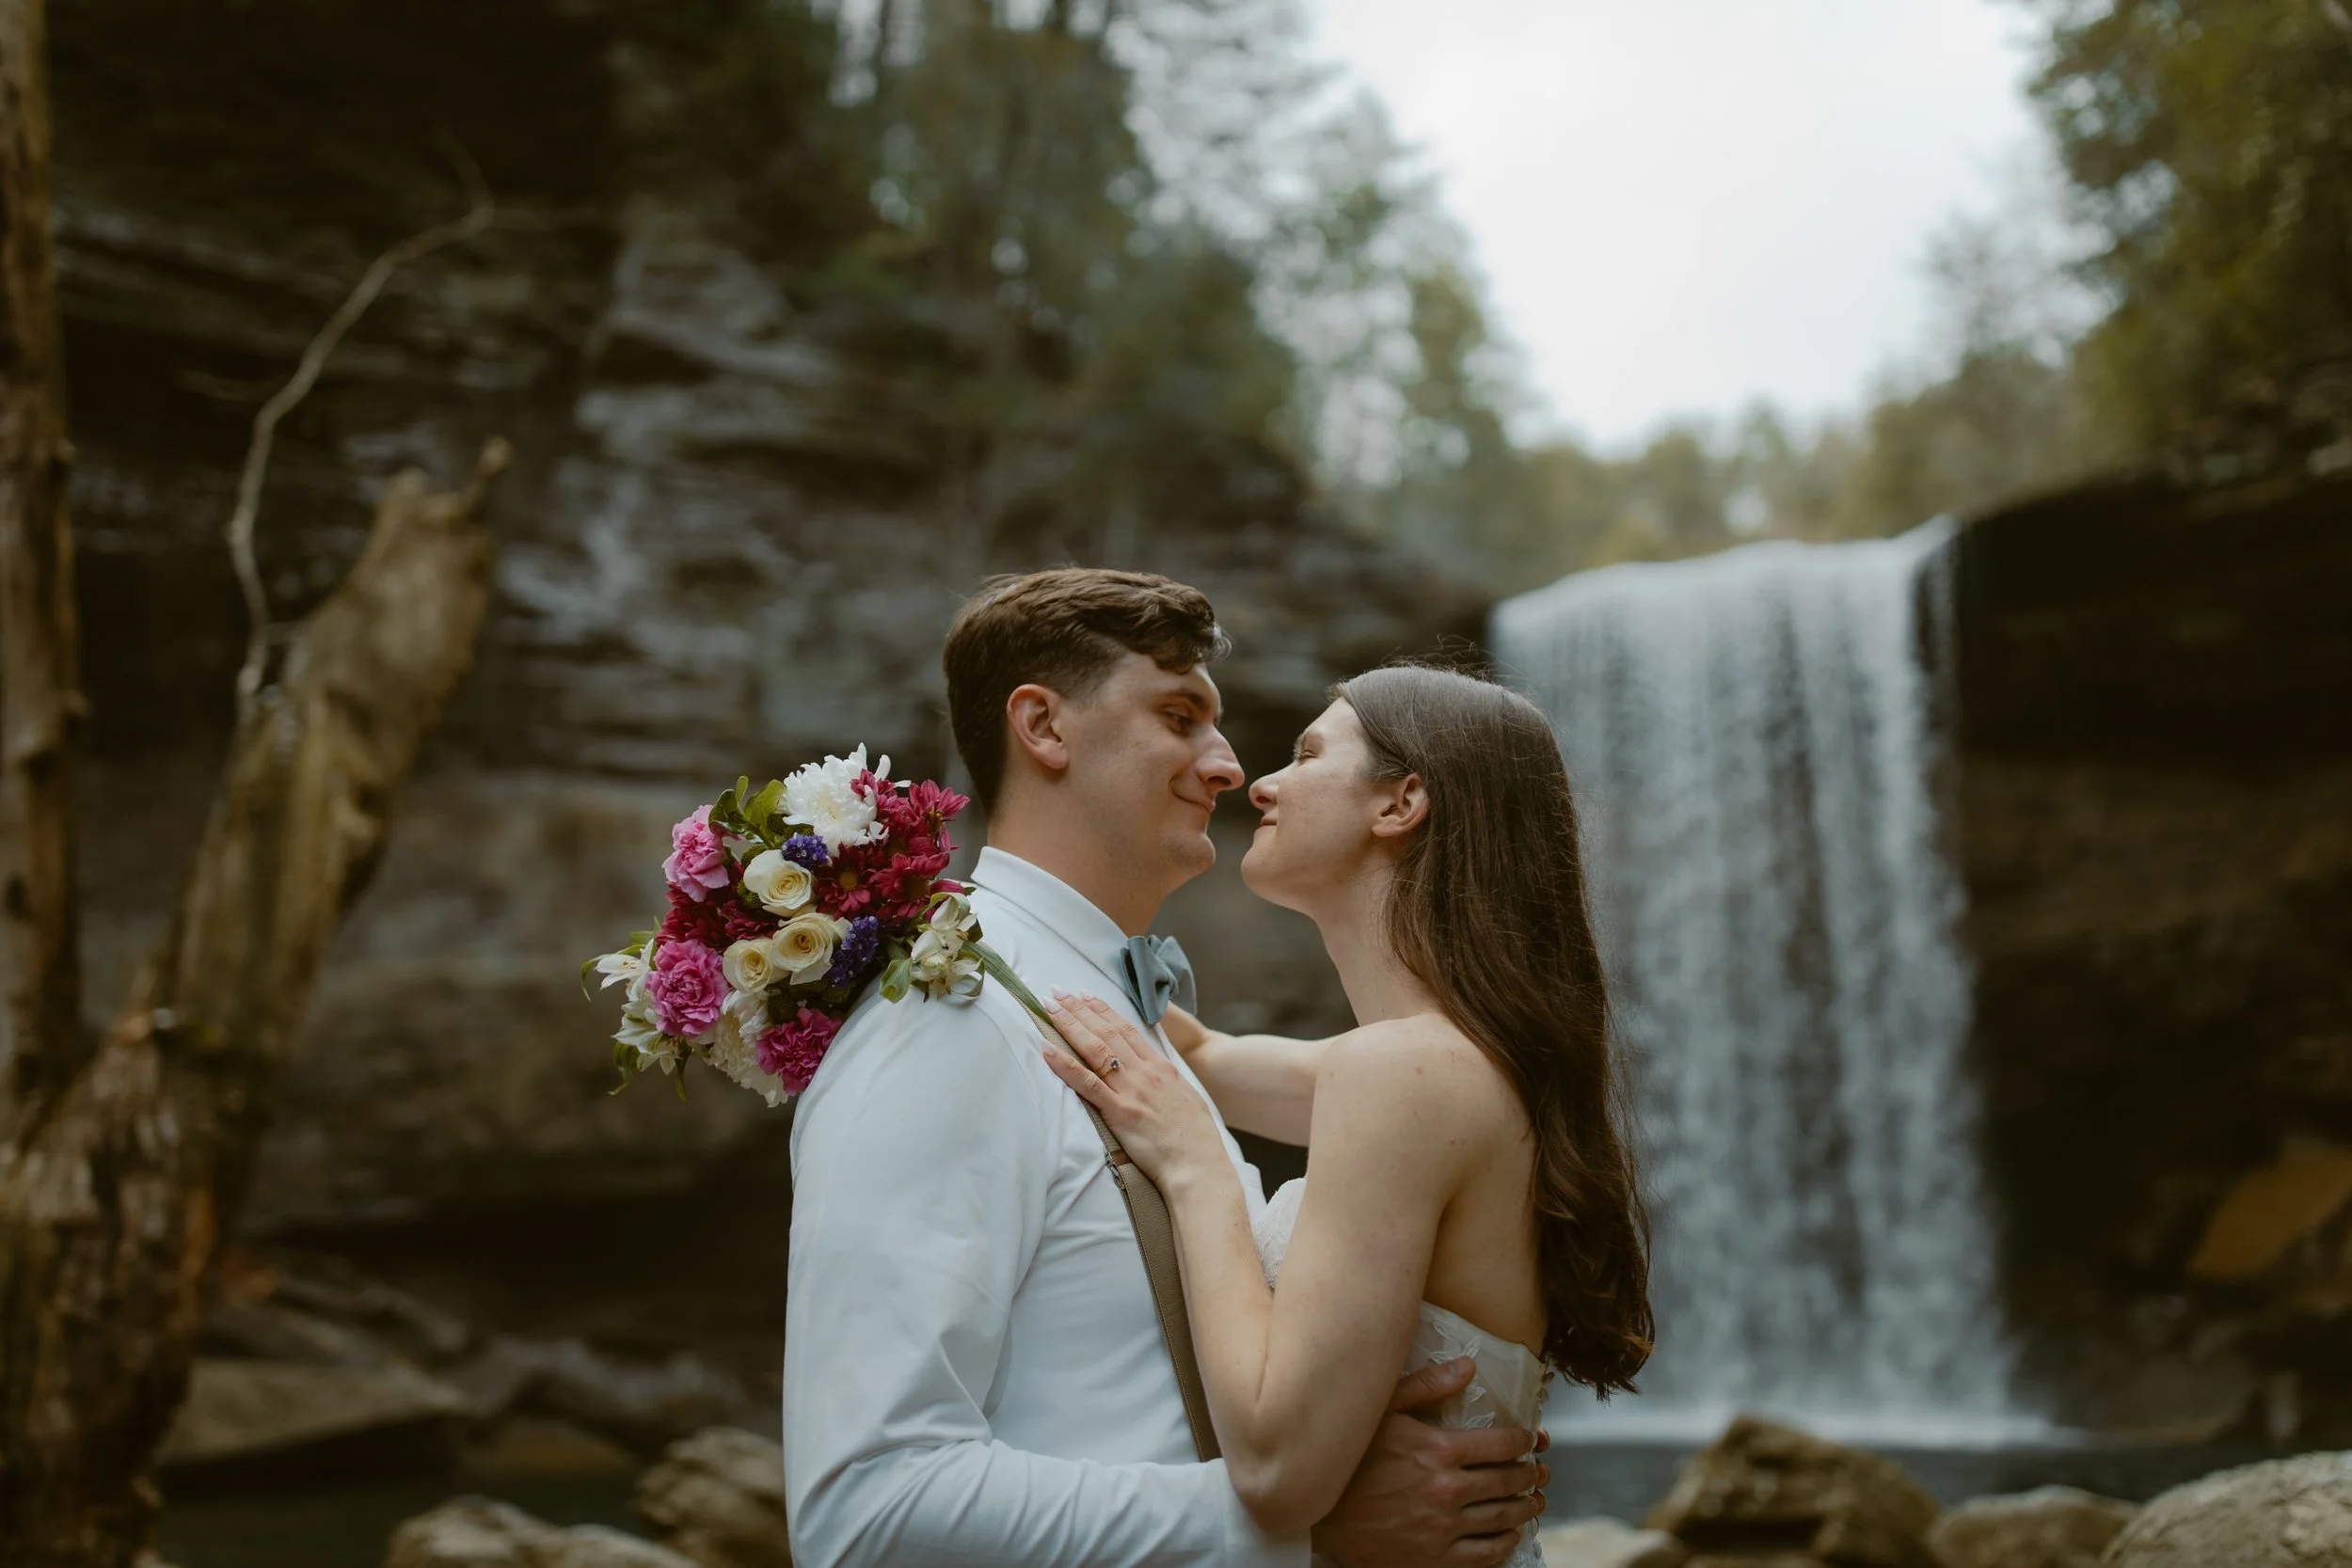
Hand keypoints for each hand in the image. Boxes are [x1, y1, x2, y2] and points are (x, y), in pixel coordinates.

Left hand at [1038, 992, 1226, 1184]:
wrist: (1198, 1164)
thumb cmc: (1195, 1138)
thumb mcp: (1187, 1097)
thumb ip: (1168, 1080)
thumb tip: (1159, 1073)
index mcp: (1162, 1067)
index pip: (1127, 1030)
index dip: (1103, 1010)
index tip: (1085, 995)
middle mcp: (1145, 1072)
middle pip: (1106, 1032)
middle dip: (1079, 1009)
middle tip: (1057, 991)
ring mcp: (1131, 1090)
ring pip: (1095, 1049)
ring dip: (1070, 1024)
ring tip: (1050, 1006)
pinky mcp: (1119, 1112)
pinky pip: (1087, 1083)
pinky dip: (1065, 1064)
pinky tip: (1047, 1049)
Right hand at [1311, 1359, 1549, 1567]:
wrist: (1317, 1514)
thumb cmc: (1348, 1458)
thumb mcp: (1381, 1411)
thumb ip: (1426, 1386)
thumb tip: (1468, 1366)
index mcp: (1438, 1450)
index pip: (1502, 1444)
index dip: (1524, 1440)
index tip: (1531, 1439)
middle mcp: (1447, 1490)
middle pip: (1509, 1481)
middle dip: (1532, 1473)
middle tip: (1540, 1470)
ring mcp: (1443, 1529)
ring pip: (1503, 1518)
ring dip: (1527, 1507)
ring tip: (1535, 1500)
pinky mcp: (1435, 1559)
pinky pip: (1485, 1554)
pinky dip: (1506, 1543)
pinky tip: (1512, 1534)